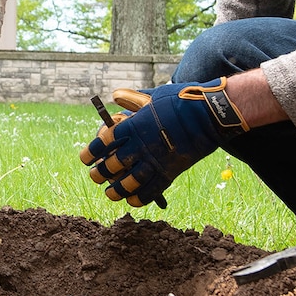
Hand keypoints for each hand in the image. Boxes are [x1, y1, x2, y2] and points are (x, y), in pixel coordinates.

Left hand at [80, 81, 248, 207]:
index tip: (85, 158)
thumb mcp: (154, 96)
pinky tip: (132, 200)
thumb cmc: (182, 100)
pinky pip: (151, 190)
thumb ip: (133, 98)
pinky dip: (140, 197)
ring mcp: (156, 161)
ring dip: (116, 190)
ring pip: (129, 182)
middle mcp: (141, 146)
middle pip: (113, 165)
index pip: (104, 142)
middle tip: (94, 176)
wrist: (211, 114)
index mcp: (134, 125)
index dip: (91, 152)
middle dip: (100, 173)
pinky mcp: (171, 171)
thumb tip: (114, 96)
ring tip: (109, 194)